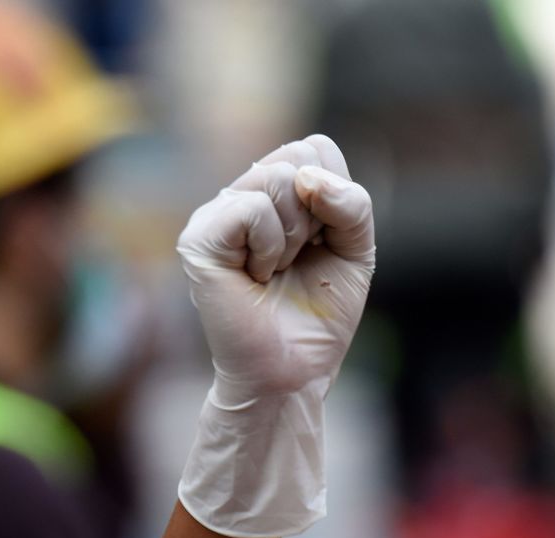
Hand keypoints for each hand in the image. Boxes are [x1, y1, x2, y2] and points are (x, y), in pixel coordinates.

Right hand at [176, 135, 374, 537]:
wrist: (292, 371)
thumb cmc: (318, 312)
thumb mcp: (355, 248)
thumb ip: (352, 203)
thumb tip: (307, 177)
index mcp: (272, 192)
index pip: (316, 148)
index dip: (334, 197)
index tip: (320, 243)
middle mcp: (239, 195)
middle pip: (298, 156)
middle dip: (316, 215)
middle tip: (295, 260)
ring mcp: (215, 215)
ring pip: (276, 178)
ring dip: (293, 236)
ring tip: (273, 272)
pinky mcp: (199, 239)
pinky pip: (250, 209)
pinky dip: (268, 247)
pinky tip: (255, 276)